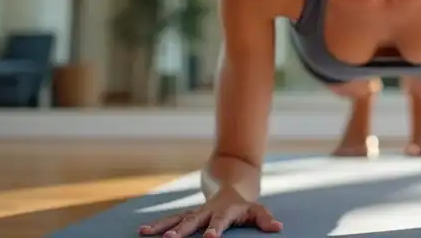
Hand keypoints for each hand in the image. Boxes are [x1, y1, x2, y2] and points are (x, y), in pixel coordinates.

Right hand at [138, 187, 281, 237]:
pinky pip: (170, 220)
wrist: (230, 187)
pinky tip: (142, 231)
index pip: (220, 222)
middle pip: (193, 221)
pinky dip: (156, 225)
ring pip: (176, 219)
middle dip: (181, 230)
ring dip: (162, 226)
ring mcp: (194, 212)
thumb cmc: (244, 206)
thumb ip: (265, 219)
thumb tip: (278, 228)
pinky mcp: (186, 215)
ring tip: (146, 233)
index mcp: (225, 211)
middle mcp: (207, 211)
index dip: (215, 230)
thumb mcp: (257, 211)